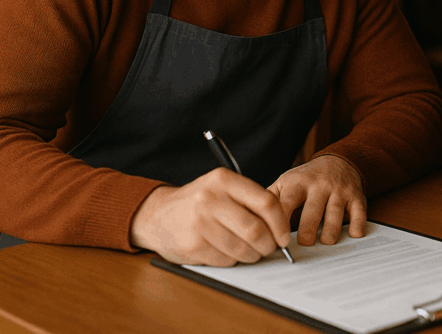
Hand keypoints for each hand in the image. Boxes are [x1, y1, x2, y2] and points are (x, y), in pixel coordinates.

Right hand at [129, 167, 290, 265]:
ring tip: (251, 252)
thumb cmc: (198, 202)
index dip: (281, 223)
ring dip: (253, 255)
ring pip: (242, 248)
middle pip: (256, 229)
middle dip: (269, 244)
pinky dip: (234, 260)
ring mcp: (200, 223)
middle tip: (270, 248)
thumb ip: (248, 200)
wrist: (157, 215)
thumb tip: (281, 225)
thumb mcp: (221, 188)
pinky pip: (226, 260)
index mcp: (223, 180)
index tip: (284, 236)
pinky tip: (228, 252)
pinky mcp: (193, 245)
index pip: (265, 202)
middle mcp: (210, 198)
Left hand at [268, 154, 366, 246]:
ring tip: (326, 242)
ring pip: (335, 213)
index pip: (286, 203)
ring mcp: (339, 191)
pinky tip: (353, 234)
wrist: (338, 161)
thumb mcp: (286, 182)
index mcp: (297, 183)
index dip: (280, 222)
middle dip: (307, 228)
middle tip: (303, 244)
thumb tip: (253, 221)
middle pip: (312, 210)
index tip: (276, 240)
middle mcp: (319, 186)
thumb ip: (271, 199)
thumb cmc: (307, 179)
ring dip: (331, 230)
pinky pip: (359, 212)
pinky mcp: (356, 197)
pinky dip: (357, 225)